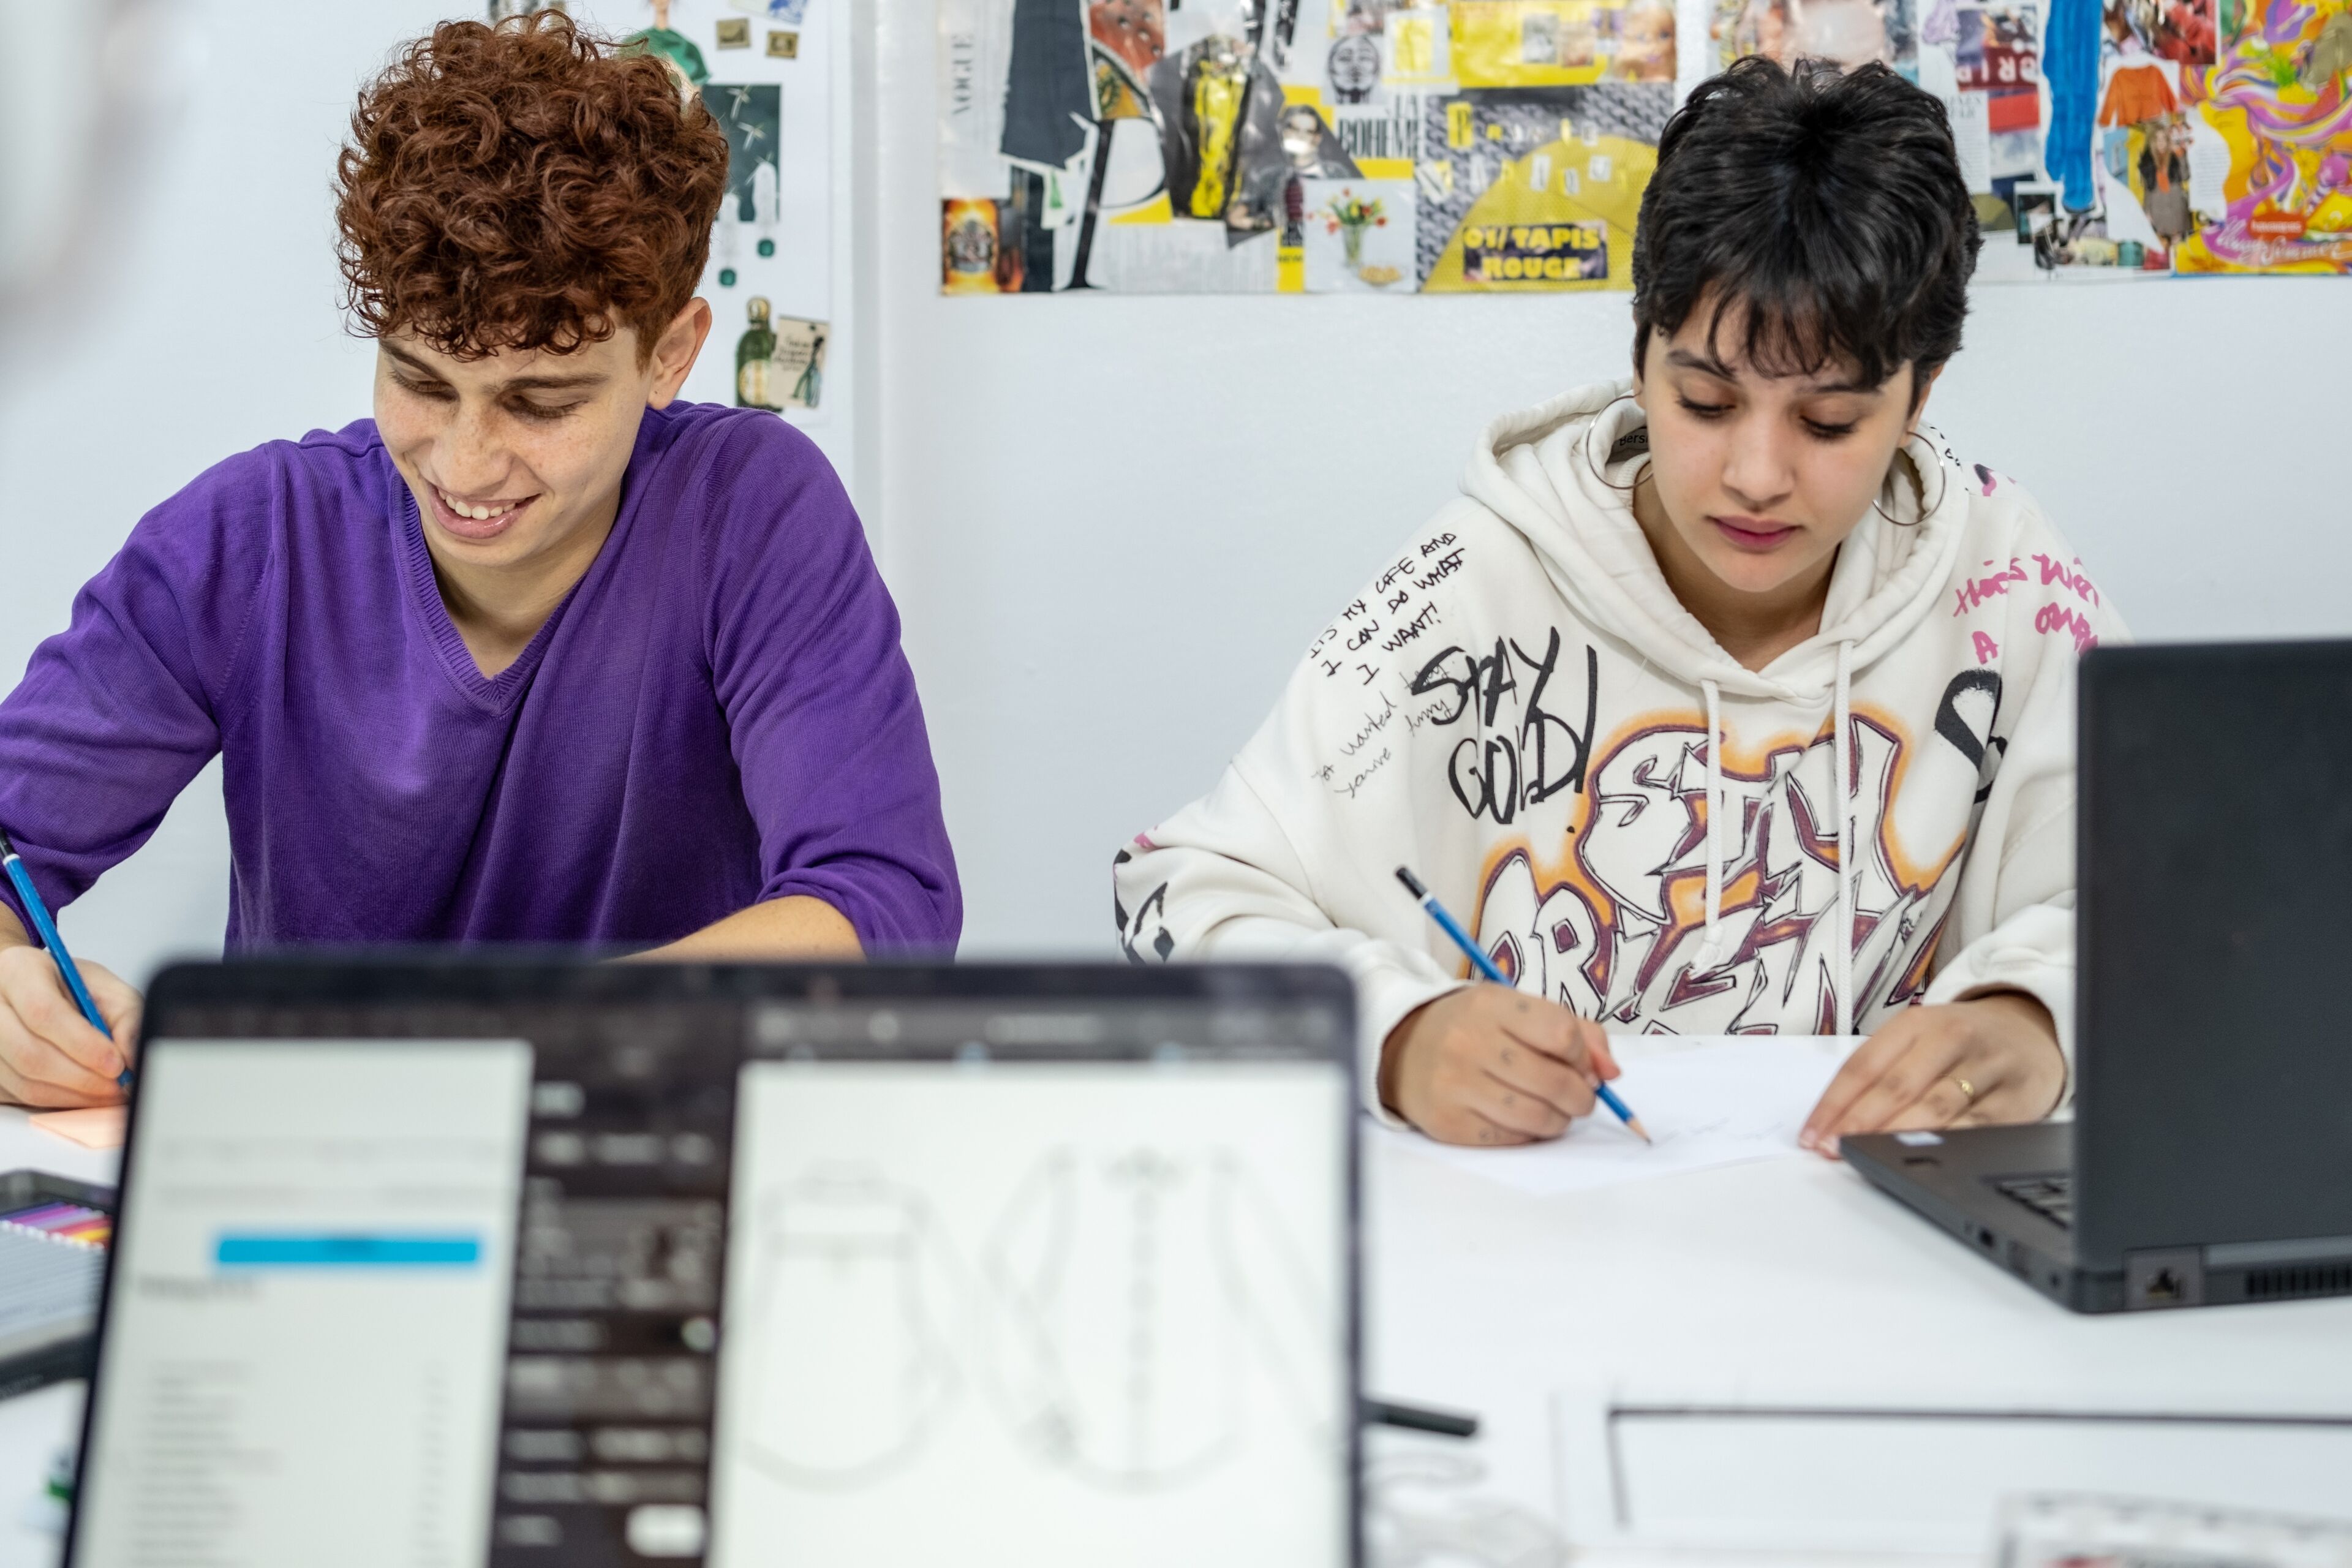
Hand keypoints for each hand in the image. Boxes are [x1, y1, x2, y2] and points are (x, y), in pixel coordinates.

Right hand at [0, 944, 141, 1107]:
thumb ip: (126, 1015)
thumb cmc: (68, 986)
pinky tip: (84, 1093)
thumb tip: (132, 1055)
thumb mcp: (104, 986)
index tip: (116, 1062)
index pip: (43, 1013)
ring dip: (74, 1095)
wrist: (37, 990)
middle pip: (30, 1054)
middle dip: (83, 1078)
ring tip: (108, 1091)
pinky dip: (60, 1101)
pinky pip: (21, 1097)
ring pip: (25, 1082)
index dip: (83, 1044)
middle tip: (119, 1085)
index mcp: (18, 971)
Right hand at [1379, 983, 1621, 1145]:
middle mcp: (1470, 1042)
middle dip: (1582, 1097)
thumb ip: (1575, 1032)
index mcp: (1491, 1006)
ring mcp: (1456, 1084)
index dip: (1584, 1057)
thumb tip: (1611, 1073)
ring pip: (1538, 1118)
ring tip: (1554, 1111)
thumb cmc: (1473, 1028)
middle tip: (1580, 1098)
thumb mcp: (1516, 1010)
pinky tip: (1521, 1119)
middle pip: (1556, 1082)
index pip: (1563, 1034)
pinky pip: (1511, 1139)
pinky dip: (1529, 1135)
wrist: (1402, 1048)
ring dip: (1559, 1120)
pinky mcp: (1448, 1122)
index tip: (1581, 1064)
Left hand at [1800, 992, 2063, 1156]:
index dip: (1834, 1103)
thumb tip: (1835, 1119)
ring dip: (1895, 1136)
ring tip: (1866, 1156)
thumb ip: (1881, 1072)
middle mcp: (1951, 1039)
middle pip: (1897, 1086)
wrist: (2031, 1031)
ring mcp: (1986, 1068)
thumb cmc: (1959, 1042)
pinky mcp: (2015, 1100)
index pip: (1864, 1065)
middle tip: (1832, 1149)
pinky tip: (1920, 1159)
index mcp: (1916, 1023)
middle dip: (1858, 1122)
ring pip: (1936, 1107)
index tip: (1811, 1135)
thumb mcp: (1919, 1039)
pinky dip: (1944, 1145)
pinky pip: (1975, 1127)